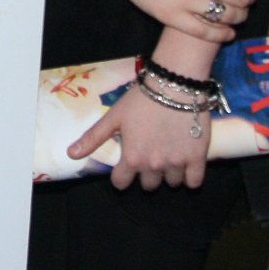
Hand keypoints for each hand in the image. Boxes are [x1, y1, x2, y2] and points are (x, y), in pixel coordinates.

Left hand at [67, 83, 210, 189]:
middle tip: (150, 154)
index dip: (122, 175)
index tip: (126, 166)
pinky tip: (186, 163)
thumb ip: (93, 138)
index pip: (121, 183)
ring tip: (169, 154)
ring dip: (168, 173)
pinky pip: (194, 181)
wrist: (175, 84)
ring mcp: (176, 163)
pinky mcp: (197, 158)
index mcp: (131, 158)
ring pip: (171, 183)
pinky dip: (190, 176)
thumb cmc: (141, 98)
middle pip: (149, 185)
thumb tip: (71, 154)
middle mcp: (153, 166)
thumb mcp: (114, 116)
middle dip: (147, 173)